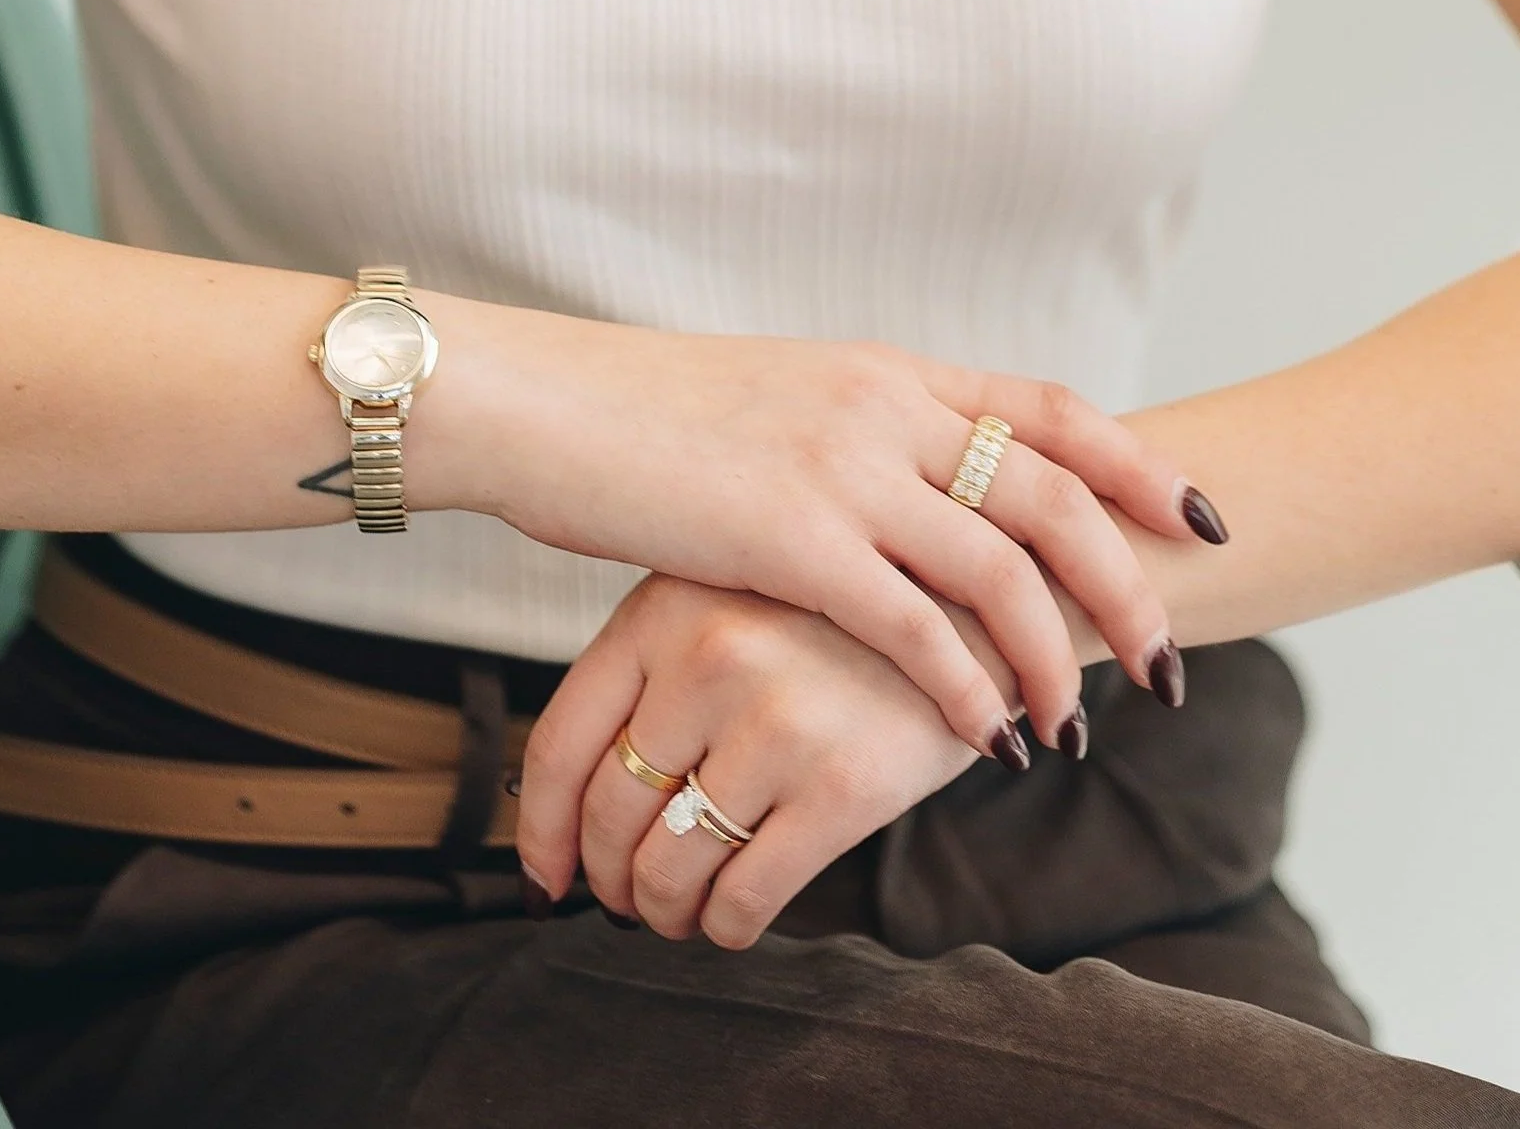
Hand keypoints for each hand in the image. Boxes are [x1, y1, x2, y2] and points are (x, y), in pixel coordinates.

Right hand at [417, 302, 1208, 755]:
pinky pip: (914, 627)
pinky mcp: (792, 539)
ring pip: (1001, 570)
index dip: (1135, 463)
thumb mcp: (784, 397)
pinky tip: (983, 740)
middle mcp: (884, 406)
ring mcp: (842, 468)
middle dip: (1127, 584)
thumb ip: (865, 429)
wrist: (545, 405)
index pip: (1048, 407)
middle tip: (1167, 665)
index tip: (1197, 518)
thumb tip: (925, 478)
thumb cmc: (649, 415)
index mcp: (887, 369)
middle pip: (1055, 495)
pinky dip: (966, 689)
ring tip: (1076, 727)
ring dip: (1055, 658)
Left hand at [517, 575, 995, 947]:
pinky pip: (742, 897)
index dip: (541, 830)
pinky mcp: (842, 784)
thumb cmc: (837, 610)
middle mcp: (710, 658)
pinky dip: (724, 926)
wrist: (979, 594)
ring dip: (662, 911)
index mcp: (665, 608)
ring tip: (679, 911)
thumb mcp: (729, 593)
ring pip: (667, 867)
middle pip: (608, 816)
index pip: (561, 743)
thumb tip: (570, 805)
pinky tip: (732, 918)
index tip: (547, 876)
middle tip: (626, 899)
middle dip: (608, 880)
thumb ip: (655, 671)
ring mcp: (777, 721)